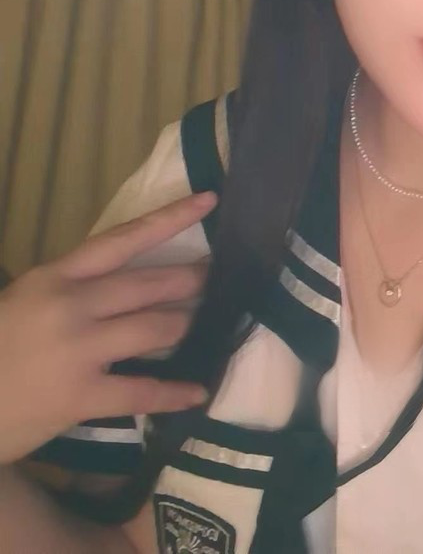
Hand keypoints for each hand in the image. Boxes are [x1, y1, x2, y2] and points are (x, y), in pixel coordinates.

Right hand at [0, 192, 215, 464]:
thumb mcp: (29, 298)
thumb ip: (77, 288)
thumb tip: (136, 286)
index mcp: (56, 276)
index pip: (123, 238)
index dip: (170, 218)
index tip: (208, 201)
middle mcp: (71, 305)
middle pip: (149, 284)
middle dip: (190, 280)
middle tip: (218, 278)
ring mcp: (77, 350)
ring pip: (155, 329)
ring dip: (186, 326)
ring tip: (208, 325)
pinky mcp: (79, 395)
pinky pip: (141, 390)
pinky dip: (174, 392)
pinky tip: (198, 393)